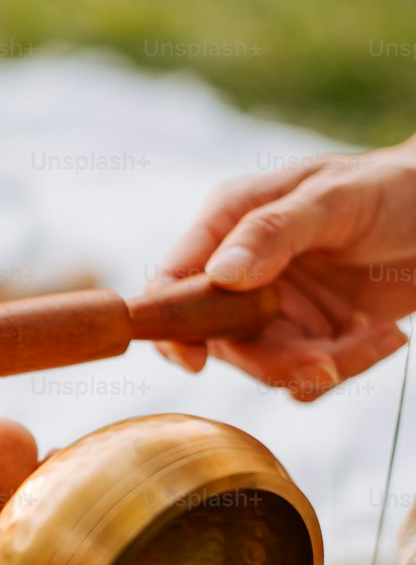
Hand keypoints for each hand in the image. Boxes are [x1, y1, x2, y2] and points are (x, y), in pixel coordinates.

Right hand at [154, 134, 415, 399]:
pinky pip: (305, 377)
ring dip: (321, 366)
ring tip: (378, 337)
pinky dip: (346, 369)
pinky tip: (384, 336)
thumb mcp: (334, 199)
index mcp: (229, 224)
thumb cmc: (393, 187)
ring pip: (267, 367)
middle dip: (273, 361)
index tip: (193, 359)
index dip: (172, 323)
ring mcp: (276, 308)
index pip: (175, 280)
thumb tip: (217, 276)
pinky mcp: (311, 337)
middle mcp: (243, 271)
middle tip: (327, 363)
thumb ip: (273, 232)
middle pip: (220, 340)